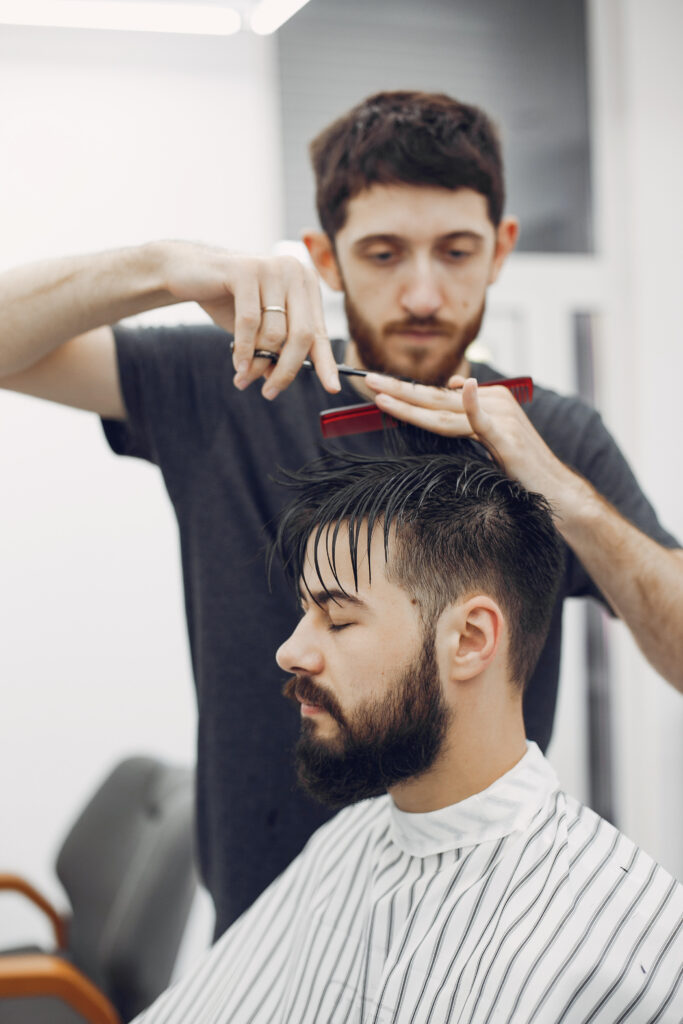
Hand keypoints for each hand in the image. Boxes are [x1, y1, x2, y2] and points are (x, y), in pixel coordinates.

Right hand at [162, 242, 340, 397]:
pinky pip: (250, 322)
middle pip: (302, 335)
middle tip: (270, 393)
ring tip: (244, 378)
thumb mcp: (260, 327)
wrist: (189, 272)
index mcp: (306, 284)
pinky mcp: (246, 269)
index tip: (333, 388)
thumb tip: (281, 380)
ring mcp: (271, 268)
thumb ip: (276, 348)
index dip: (326, 362)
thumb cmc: (230, 300)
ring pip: (275, 332)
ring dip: (259, 363)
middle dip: (287, 370)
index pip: (320, 332)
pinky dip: (245, 349)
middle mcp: (295, 272)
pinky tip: (238, 366)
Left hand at [365, 372, 572, 499]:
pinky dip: (471, 403)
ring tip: (381, 394)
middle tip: (368, 379)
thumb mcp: (493, 436)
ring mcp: (501, 417)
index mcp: (489, 398)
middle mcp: (494, 401)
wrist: (552, 489)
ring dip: (410, 401)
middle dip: (399, 389)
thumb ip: (471, 414)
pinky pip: (482, 418)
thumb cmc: (520, 468)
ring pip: (445, 411)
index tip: (378, 386)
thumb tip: (454, 385)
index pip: (438, 396)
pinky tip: (461, 386)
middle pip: (435, 398)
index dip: (407, 391)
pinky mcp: (507, 436)